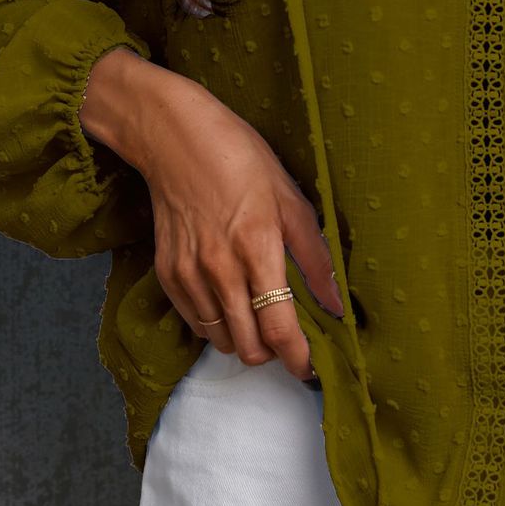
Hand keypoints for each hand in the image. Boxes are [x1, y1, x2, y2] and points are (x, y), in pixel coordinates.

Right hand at [80, 47, 346, 380]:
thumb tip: (337, 303)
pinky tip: (228, 301)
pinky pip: (195, 323)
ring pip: (221, 341)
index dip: (298, 357)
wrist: (174, 138)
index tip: (311, 367)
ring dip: (244, 339)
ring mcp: (189, 274)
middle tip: (286, 336)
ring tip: (256, 315)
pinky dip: (215, 325)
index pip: (279, 328)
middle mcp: (220, 269)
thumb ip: (315, 256)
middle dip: (273, 351)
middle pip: (250, 346)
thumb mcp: (290, 198)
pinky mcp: (166, 274)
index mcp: (257, 248)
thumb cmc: (239, 158)